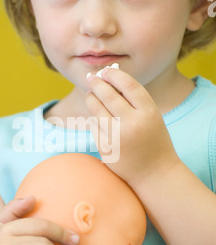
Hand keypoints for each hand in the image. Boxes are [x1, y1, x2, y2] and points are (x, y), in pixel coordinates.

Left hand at [86, 68, 179, 186]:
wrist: (154, 173)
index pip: (128, 85)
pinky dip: (93, 118)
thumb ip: (133, 99)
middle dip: (97, 83)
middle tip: (92, 78)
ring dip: (91, 98)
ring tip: (91, 94)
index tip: (106, 71)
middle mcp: (132, 124)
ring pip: (96, 109)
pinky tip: (96, 116)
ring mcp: (117, 137)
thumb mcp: (150, 117)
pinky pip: (93, 125)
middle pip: (108, 95)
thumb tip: (108, 76)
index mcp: (149, 113)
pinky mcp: (105, 148)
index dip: (114, 74)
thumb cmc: (152, 140)